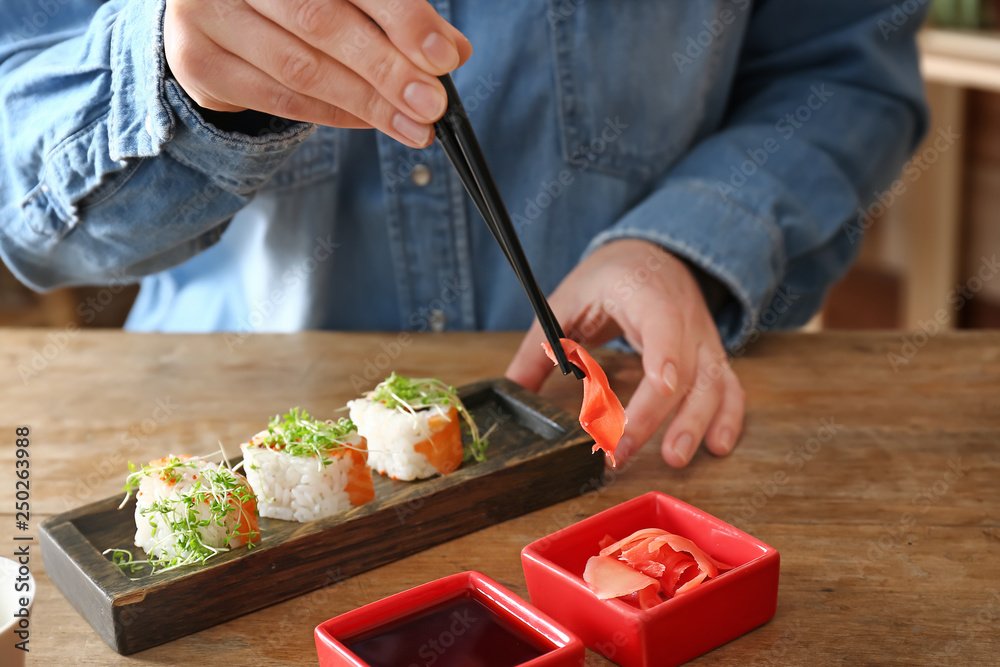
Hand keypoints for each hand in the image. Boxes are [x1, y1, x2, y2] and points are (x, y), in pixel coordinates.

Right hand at [164, 0, 472, 147]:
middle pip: (322, 22)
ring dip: (366, 103)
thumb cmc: (297, 2)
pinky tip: (372, 122)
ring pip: (300, 68)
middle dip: (387, 69)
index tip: (443, 56)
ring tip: (413, 125)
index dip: (402, 16)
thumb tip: (453, 51)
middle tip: (432, 104)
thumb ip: (397, 17)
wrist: (216, 15)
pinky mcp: (197, 60)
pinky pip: (277, 98)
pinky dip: (333, 114)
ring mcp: (207, 11)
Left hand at [505, 239, 744, 467]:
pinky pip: (729, 387)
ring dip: (696, 423)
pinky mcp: (712, 356)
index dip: (664, 355)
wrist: (651, 254)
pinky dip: (727, 416)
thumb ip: (540, 348)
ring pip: (713, 382)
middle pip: (684, 368)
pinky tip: (717, 446)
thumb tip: (512, 392)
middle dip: (656, 415)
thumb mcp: (566, 301)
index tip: (657, 387)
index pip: (662, 323)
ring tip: (674, 458)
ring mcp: (703, 337)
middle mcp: (682, 315)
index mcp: (644, 293)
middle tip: (622, 451)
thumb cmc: (608, 278)